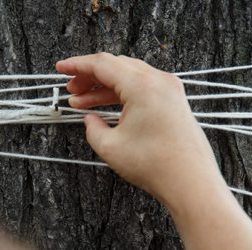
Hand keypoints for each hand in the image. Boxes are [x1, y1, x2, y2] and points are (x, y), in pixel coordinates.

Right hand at [56, 53, 224, 205]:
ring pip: (128, 77)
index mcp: (141, 86)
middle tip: (71, 90)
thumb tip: (90, 120)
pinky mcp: (173, 102)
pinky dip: (121, 94)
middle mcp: (158, 81)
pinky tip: (105, 109)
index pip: (102, 64)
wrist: (190, 182)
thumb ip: (93, 128)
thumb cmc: (155, 165)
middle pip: (116, 66)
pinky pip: (141, 88)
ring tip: (82, 101)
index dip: (77, 65)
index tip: (61, 68)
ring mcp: (169, 90)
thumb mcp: (110, 147)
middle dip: (89, 77)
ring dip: (103, 87)